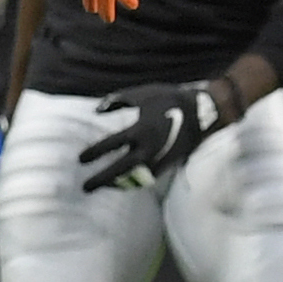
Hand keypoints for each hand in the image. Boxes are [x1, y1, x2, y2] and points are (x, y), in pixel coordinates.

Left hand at [80, 80, 227, 191]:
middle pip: (120, 170)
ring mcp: (159, 159)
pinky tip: (121, 182)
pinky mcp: (167, 165)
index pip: (112, 144)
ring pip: (133, 179)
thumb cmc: (168, 100)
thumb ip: (116, 100)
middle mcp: (149, 148)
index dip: (94, 152)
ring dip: (116, 184)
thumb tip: (96, 111)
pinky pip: (145, 178)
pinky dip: (132, 181)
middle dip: (101, 180)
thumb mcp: (141, 94)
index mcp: (141, 130)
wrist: (202, 113)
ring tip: (102, 186)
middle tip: (84, 188)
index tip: (80, 159)